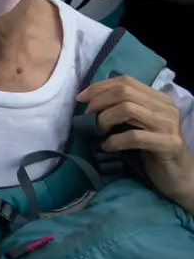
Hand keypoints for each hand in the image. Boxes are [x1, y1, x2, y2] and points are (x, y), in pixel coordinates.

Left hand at [80, 74, 193, 208]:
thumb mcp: (138, 125)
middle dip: (98, 103)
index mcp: (159, 99)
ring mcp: (169, 125)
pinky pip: (134, 137)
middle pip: (123, 92)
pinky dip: (114, 141)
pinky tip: (107, 147)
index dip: (99, 87)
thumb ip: (122, 110)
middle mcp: (166, 108)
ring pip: (127, 109)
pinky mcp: (169, 144)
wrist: (179, 177)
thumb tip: (89, 102)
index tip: (80, 99)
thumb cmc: (152, 150)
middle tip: (87, 119)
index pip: (125, 81)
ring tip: (97, 132)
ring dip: (105, 120)